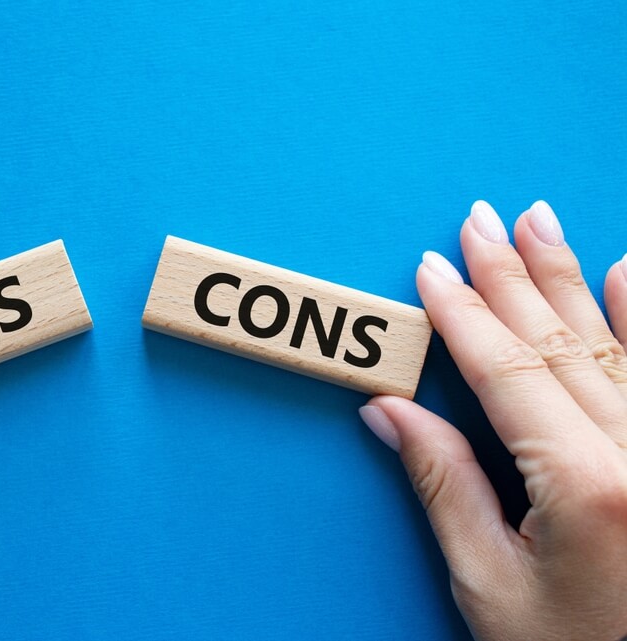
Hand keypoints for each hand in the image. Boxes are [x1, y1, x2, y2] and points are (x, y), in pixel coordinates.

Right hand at [360, 201, 626, 639]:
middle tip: (478, 220)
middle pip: (559, 340)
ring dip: (571, 276)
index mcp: (584, 486)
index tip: (431, 270)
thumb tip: (392, 412)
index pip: (506, 371)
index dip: (461, 314)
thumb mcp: (492, 587)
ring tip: (539, 221)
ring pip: (618, 341)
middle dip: (509, 274)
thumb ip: (444, 487)